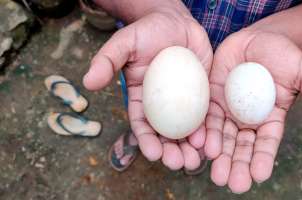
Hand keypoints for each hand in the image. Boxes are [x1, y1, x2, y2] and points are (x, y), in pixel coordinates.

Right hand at [83, 3, 212, 169]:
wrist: (175, 21)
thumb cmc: (147, 31)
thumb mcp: (124, 42)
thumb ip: (107, 60)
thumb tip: (87, 83)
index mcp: (142, 99)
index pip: (142, 125)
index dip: (147, 141)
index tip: (154, 155)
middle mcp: (162, 105)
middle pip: (166, 134)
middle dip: (171, 152)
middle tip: (179, 163)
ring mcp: (184, 101)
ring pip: (187, 130)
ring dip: (191, 148)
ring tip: (196, 161)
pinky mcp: (202, 94)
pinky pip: (206, 115)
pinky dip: (208, 131)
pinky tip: (211, 142)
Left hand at [206, 30, 301, 192]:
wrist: (254, 39)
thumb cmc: (281, 54)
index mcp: (269, 118)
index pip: (266, 143)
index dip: (263, 158)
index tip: (259, 175)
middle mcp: (247, 119)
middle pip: (241, 146)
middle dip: (237, 165)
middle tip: (233, 184)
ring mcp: (228, 111)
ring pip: (222, 137)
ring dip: (219, 156)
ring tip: (216, 174)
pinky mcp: (212, 100)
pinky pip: (206, 118)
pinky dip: (203, 133)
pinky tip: (199, 145)